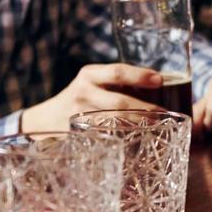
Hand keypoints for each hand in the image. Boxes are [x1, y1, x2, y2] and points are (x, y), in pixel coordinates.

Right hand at [20, 63, 163, 131]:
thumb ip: (118, 83)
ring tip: (157, 127)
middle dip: (145, 108)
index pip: (117, 72)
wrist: (46, 120)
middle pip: (119, 101)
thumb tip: (159, 86)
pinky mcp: (78, 134)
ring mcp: (79, 115)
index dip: (140, 76)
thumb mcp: (94, 82)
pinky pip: (106, 136)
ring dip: (138, 125)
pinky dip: (124, 138)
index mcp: (90, 75)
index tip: (160, 80)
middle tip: (164, 113)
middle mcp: (83, 92)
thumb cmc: (82, 98)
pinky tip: (138, 139)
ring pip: (115, 121)